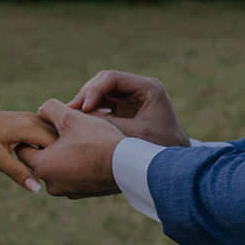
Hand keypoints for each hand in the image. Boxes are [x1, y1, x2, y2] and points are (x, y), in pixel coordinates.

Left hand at [0, 106, 57, 192]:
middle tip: (60, 172)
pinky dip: (47, 142)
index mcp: (29, 127)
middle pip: (58, 136)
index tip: (59, 173)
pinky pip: (44, 129)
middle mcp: (33, 118)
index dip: (60, 158)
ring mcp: (30, 117)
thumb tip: (37, 189)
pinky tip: (43, 155)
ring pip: (52, 132)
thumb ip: (19, 173)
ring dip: (54, 147)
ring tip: (54, 164)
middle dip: (60, 152)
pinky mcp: (25, 118)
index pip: (57, 143)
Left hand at [17, 99, 124, 197]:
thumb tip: (42, 110)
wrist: (127, 166)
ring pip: (60, 167)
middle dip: (53, 144)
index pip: (24, 149)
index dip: (34, 133)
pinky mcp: (84, 193)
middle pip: (44, 158)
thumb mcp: (72, 117)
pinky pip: (75, 175)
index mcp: (43, 166)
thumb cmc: (99, 141)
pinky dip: (80, 165)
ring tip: (84, 140)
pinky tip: (94, 153)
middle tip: (69, 129)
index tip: (47, 124)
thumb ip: (51, 109)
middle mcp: (52, 184)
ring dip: (67, 154)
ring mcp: (68, 191)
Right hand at [68, 70, 188, 147]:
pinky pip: (102, 105)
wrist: (175, 166)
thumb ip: (108, 124)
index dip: (93, 90)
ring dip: (85, 104)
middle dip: (86, 96)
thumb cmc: (160, 150)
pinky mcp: (124, 110)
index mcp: (148, 87)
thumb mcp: (134, 136)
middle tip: (69, 113)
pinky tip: (80, 124)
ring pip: (100, 93)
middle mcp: (139, 89)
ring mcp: (131, 99)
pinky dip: (90, 112)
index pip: (112, 78)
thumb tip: (77, 117)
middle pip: (103, 83)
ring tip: (71, 118)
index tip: (81, 108)